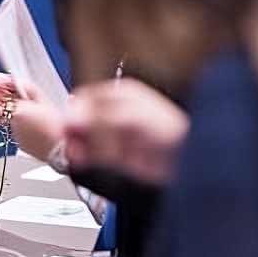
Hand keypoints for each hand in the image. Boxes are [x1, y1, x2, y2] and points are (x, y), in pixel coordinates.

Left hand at [9, 83, 63, 161]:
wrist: (62, 148)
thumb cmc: (57, 126)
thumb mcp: (46, 102)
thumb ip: (31, 91)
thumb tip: (23, 84)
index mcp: (18, 110)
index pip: (11, 98)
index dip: (20, 96)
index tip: (28, 97)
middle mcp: (14, 123)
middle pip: (15, 111)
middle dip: (25, 109)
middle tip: (41, 111)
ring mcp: (17, 135)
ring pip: (19, 124)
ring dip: (28, 122)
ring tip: (44, 124)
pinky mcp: (21, 146)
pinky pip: (23, 135)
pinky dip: (30, 133)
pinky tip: (42, 133)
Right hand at [64, 78, 188, 184]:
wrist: (191, 162)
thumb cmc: (175, 136)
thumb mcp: (135, 119)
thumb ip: (102, 118)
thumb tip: (73, 117)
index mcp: (120, 94)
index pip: (84, 98)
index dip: (72, 112)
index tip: (65, 127)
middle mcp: (115, 112)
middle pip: (81, 118)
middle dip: (73, 131)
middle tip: (70, 143)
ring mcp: (115, 134)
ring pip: (84, 138)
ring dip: (76, 145)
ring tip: (76, 153)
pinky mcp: (115, 154)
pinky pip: (91, 154)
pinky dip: (84, 157)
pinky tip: (82, 159)